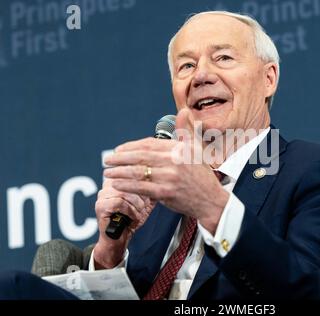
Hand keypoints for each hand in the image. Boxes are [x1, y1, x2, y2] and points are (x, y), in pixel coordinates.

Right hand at [93, 178, 154, 268]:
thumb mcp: (145, 202)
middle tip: (144, 206)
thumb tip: (162, 178)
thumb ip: (151, 189)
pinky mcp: (100, 205)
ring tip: (138, 213)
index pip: (134, 172)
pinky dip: (130, 211)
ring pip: (125, 192)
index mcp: (119, 179)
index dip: (145, 184)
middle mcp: (109, 184)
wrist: (120, 238)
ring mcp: (103, 194)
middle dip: (142, 196)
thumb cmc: (131, 219)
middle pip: (130, 181)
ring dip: (137, 205)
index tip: (149, 195)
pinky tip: (132, 217)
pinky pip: (119, 202)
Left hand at [103, 108, 229, 233]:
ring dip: (120, 171)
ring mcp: (170, 177)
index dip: (131, 146)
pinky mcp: (166, 192)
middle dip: (121, 158)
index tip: (119, 150)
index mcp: (179, 149)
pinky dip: (127, 185)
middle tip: (108, 160)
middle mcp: (174, 161)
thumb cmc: (202, 175)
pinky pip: (141, 187)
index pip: (149, 144)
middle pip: (141, 156)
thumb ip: (187, 130)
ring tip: (108, 172)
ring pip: (138, 172)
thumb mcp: (197, 150)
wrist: (210, 200)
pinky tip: (117, 184)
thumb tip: (183, 111)